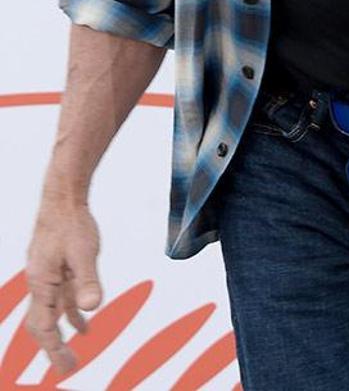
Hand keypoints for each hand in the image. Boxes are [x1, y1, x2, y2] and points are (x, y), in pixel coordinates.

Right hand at [25, 198, 102, 373]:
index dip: (54, 349)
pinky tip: (84, 324)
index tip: (66, 367)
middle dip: (52, 349)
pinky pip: (59, 299)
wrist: (64, 198)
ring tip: (72, 356)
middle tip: (67, 369)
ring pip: (49, 313)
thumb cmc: (72, 223)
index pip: (43, 326)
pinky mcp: (55, 269)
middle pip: (40, 325)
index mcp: (41, 283)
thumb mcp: (85, 252)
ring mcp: (46, 276)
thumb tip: (91, 308)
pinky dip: (69, 314)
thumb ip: (87, 280)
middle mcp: (39, 283)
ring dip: (60, 334)